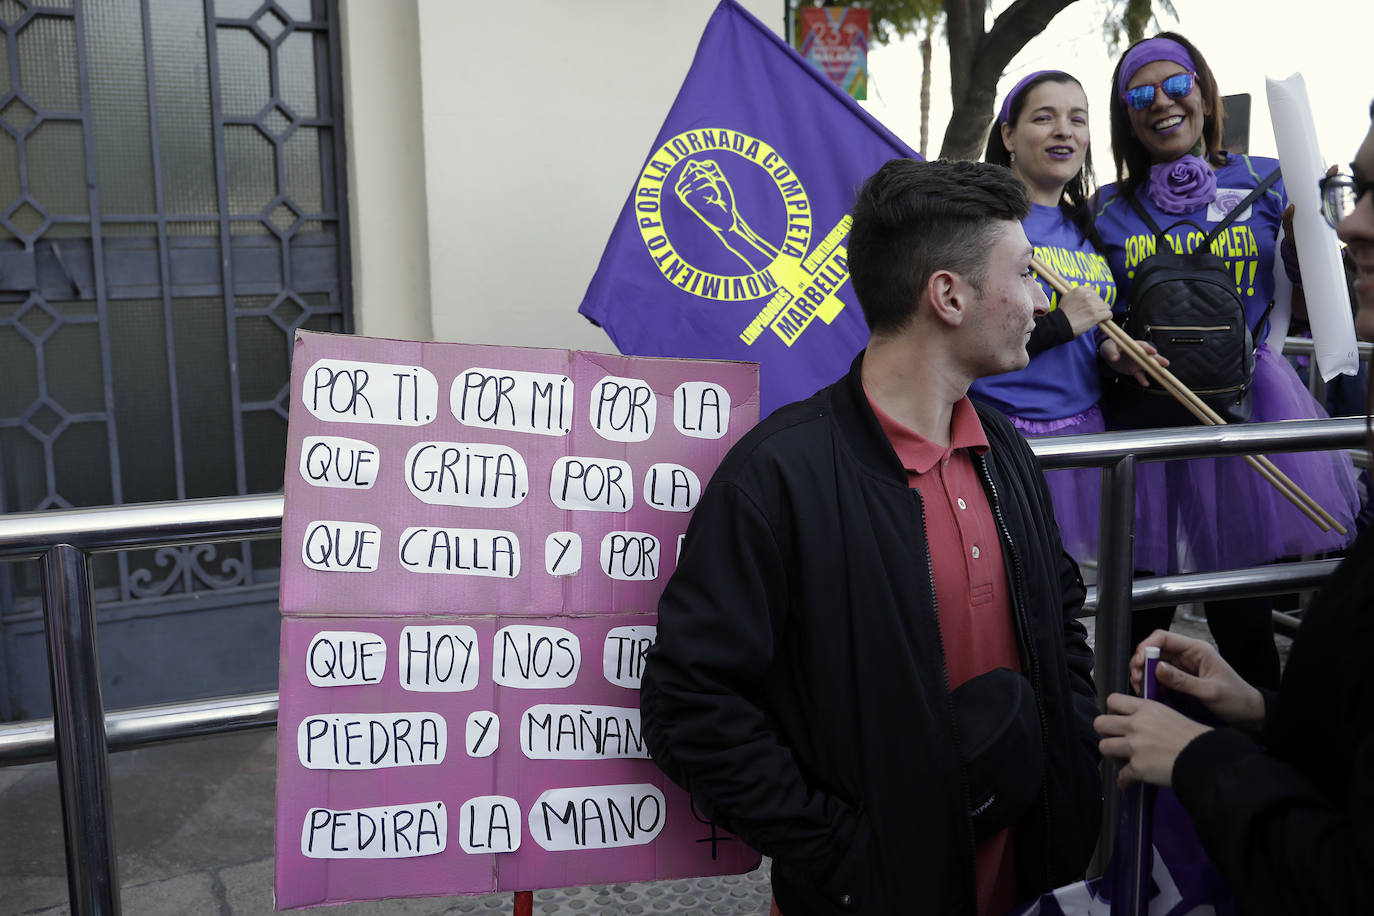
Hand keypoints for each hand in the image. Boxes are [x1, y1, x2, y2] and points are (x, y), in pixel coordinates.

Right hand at [676, 160, 738, 233]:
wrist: (725, 218)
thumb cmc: (721, 198)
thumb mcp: (715, 178)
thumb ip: (706, 168)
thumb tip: (693, 164)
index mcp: (684, 183)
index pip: (693, 165)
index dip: (708, 172)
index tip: (711, 185)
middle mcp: (680, 188)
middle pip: (697, 169)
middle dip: (711, 178)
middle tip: (713, 192)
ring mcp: (683, 194)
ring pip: (703, 177)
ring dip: (714, 186)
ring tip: (714, 197)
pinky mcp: (689, 200)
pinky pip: (708, 185)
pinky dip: (716, 192)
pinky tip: (713, 202)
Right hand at [1057, 285, 1112, 336]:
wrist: (1059, 325)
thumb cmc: (1063, 313)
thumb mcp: (1068, 296)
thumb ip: (1081, 291)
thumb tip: (1093, 287)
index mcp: (1080, 290)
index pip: (1094, 292)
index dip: (1092, 300)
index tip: (1087, 307)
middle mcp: (1087, 296)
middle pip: (1100, 299)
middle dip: (1097, 306)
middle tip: (1089, 314)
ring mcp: (1092, 305)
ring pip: (1106, 307)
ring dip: (1102, 312)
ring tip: (1094, 317)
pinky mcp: (1095, 315)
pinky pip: (1108, 314)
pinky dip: (1107, 318)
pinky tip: (1101, 320)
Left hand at [1095, 693, 1211, 787]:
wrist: (1206, 757)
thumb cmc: (1193, 736)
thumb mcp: (1169, 714)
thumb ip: (1147, 715)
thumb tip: (1132, 720)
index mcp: (1145, 708)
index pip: (1112, 700)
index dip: (1111, 711)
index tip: (1118, 720)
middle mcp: (1136, 724)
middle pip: (1100, 723)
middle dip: (1106, 733)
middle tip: (1116, 739)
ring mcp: (1135, 746)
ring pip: (1104, 747)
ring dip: (1113, 755)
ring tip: (1123, 759)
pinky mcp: (1137, 768)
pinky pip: (1121, 776)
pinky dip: (1124, 781)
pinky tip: (1128, 782)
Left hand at [1100, 337, 1169, 386]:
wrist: (1107, 356)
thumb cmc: (1109, 348)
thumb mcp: (1108, 348)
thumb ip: (1111, 353)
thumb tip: (1115, 358)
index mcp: (1133, 345)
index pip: (1142, 346)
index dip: (1148, 348)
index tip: (1152, 352)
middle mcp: (1139, 353)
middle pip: (1150, 356)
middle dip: (1158, 360)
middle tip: (1165, 363)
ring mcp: (1138, 362)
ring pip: (1148, 366)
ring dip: (1155, 370)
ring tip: (1163, 375)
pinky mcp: (1135, 370)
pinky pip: (1140, 375)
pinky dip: (1142, 379)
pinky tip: (1146, 384)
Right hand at [1129, 629, 1265, 728]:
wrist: (1250, 714)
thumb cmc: (1236, 700)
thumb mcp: (1209, 692)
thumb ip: (1182, 681)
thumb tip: (1157, 669)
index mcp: (1197, 650)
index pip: (1163, 638)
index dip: (1147, 647)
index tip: (1138, 662)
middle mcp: (1188, 655)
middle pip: (1155, 650)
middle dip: (1141, 662)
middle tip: (1136, 678)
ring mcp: (1184, 667)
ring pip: (1155, 663)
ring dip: (1144, 673)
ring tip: (1140, 687)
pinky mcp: (1182, 679)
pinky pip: (1160, 676)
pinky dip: (1151, 683)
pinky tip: (1148, 692)